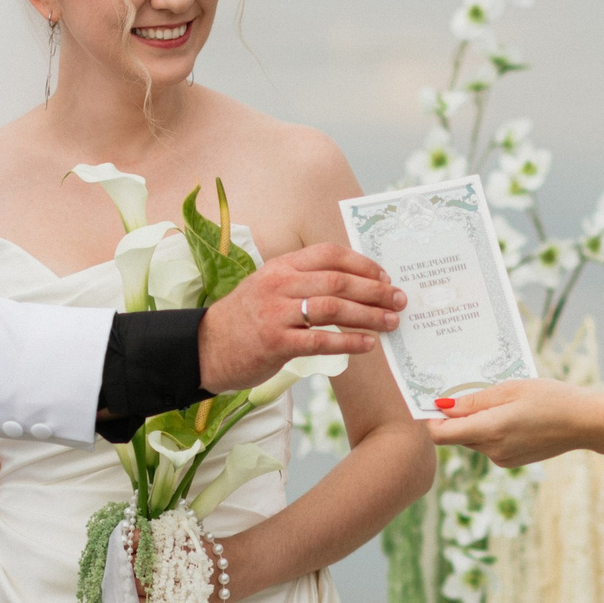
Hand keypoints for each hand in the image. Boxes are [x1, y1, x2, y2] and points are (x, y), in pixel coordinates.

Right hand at [199, 244, 403, 393]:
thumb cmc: (245, 320)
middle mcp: (278, 284)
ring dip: (368, 315)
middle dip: (374, 290)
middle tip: (399, 300)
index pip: (329, 254)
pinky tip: (367, 344)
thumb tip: (351, 285)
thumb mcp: (269, 288)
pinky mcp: (275, 343)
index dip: (362, 264)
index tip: (384, 276)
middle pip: (337, 281)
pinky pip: (320, 340)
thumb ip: (302, 282)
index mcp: (281, 266)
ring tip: (390, 323)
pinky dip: (348, 342)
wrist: (205, 348)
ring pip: (333, 308)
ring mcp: (276, 313)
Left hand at [423, 380, 603, 467]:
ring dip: (475, 422)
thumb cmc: (551, 398)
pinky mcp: (511, 461)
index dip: (431, 419)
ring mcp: (502, 459)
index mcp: (490, 430)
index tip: (432, 400)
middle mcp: (492, 450)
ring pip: (472, 439)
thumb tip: (442, 406)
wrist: (585, 423)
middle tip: (469, 390)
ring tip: (498, 400)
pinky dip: (490, 430)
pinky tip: (511, 415)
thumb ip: (473, 400)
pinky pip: (488, 445)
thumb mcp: (510, 389)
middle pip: (456, 436)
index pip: (441, 435)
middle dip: (456, 417)